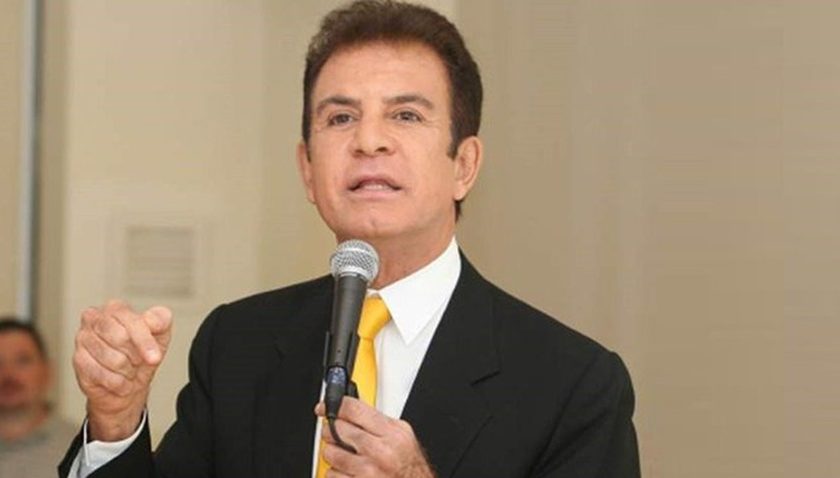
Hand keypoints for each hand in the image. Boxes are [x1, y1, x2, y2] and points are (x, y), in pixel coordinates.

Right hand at [73, 299, 171, 440]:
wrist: (129, 383)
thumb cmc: (143, 354)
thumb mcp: (160, 335)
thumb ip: (161, 320)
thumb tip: (152, 319)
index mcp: (116, 308)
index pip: (132, 321)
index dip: (145, 341)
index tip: (155, 357)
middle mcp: (94, 318)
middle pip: (120, 338)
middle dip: (136, 356)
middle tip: (138, 361)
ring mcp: (82, 338)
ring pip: (113, 359)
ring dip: (128, 371)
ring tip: (128, 369)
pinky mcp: (78, 360)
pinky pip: (102, 375)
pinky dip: (117, 382)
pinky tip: (119, 379)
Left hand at [315, 398, 435, 477]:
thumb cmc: (410, 467)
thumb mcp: (403, 436)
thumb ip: (379, 421)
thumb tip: (352, 409)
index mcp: (391, 433)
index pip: (354, 410)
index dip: (334, 406)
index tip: (324, 406)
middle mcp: (379, 452)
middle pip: (337, 430)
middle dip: (331, 430)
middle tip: (334, 432)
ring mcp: (367, 472)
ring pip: (330, 453)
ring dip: (332, 453)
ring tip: (344, 454)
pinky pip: (332, 475)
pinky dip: (335, 472)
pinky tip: (347, 471)